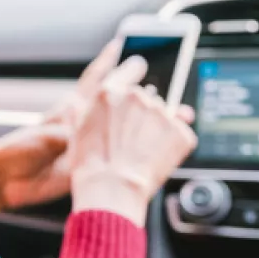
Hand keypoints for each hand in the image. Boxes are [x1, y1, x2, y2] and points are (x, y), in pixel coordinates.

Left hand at [0, 41, 141, 229]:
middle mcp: (79, 124)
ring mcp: (84, 144)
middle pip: (110, 98)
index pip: (93, 80)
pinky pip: (111, 152)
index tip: (118, 46)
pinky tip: (139, 143)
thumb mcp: (49, 137)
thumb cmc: (20, 153)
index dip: (106, 63)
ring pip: (114, 123)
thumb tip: (96, 130)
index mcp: (68, 111)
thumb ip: (73, 133)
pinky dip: (127, 146)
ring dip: (131, 114)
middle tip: (142, 67)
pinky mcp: (85, 165)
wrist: (7, 180)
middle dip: (127, 83)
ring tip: (151, 103)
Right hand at [68, 55, 197, 226]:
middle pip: (147, 97)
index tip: (141, 71)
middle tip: (130, 138)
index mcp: (110, 92)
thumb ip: (86, 110)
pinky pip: (180, 134)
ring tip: (141, 153)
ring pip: (164, 116)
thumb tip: (78, 104)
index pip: (133, 67)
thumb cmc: (92, 165)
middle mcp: (138, 98)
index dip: (137, 71)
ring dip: (157, 130)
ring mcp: (162, 115)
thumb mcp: (77, 130)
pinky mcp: (181, 134)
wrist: (112, 190)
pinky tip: (156, 158)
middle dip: (142, 114)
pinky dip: (173, 145)